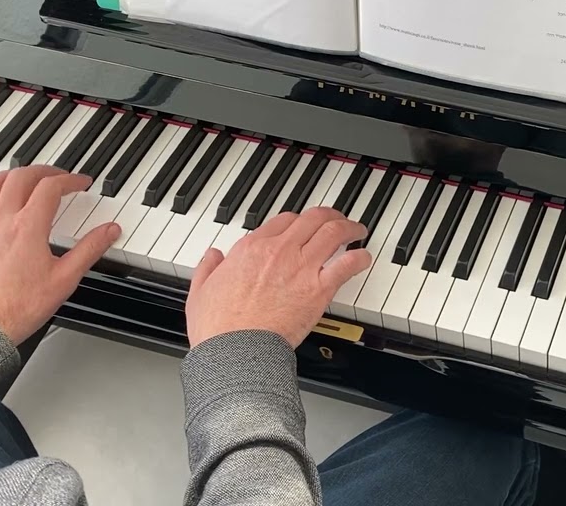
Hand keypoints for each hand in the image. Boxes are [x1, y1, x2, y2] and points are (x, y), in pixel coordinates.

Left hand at [0, 165, 120, 344]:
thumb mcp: (65, 278)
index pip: (51, 187)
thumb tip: (110, 230)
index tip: (80, 183)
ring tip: (25, 178)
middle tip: (58, 177)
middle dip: (44, 171)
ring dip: (11, 175)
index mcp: (28, 227)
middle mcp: (1, 220)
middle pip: (21, 177)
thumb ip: (90, 249)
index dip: (70, 180)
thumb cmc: (19, 306)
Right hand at [185, 207, 370, 347]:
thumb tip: (212, 256)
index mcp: (251, 248)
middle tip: (337, 219)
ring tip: (357, 230)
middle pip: (313, 218)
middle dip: (329, 215)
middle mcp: (279, 250)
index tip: (304, 226)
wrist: (236, 350)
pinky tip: (365, 258)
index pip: (284, 220)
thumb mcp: (200, 291)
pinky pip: (348, 263)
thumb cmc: (219, 327)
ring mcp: (301, 267)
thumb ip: (207, 269)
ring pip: (333, 232)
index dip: (298, 220)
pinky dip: (360, 257)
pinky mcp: (319, 288)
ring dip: (350, 227)